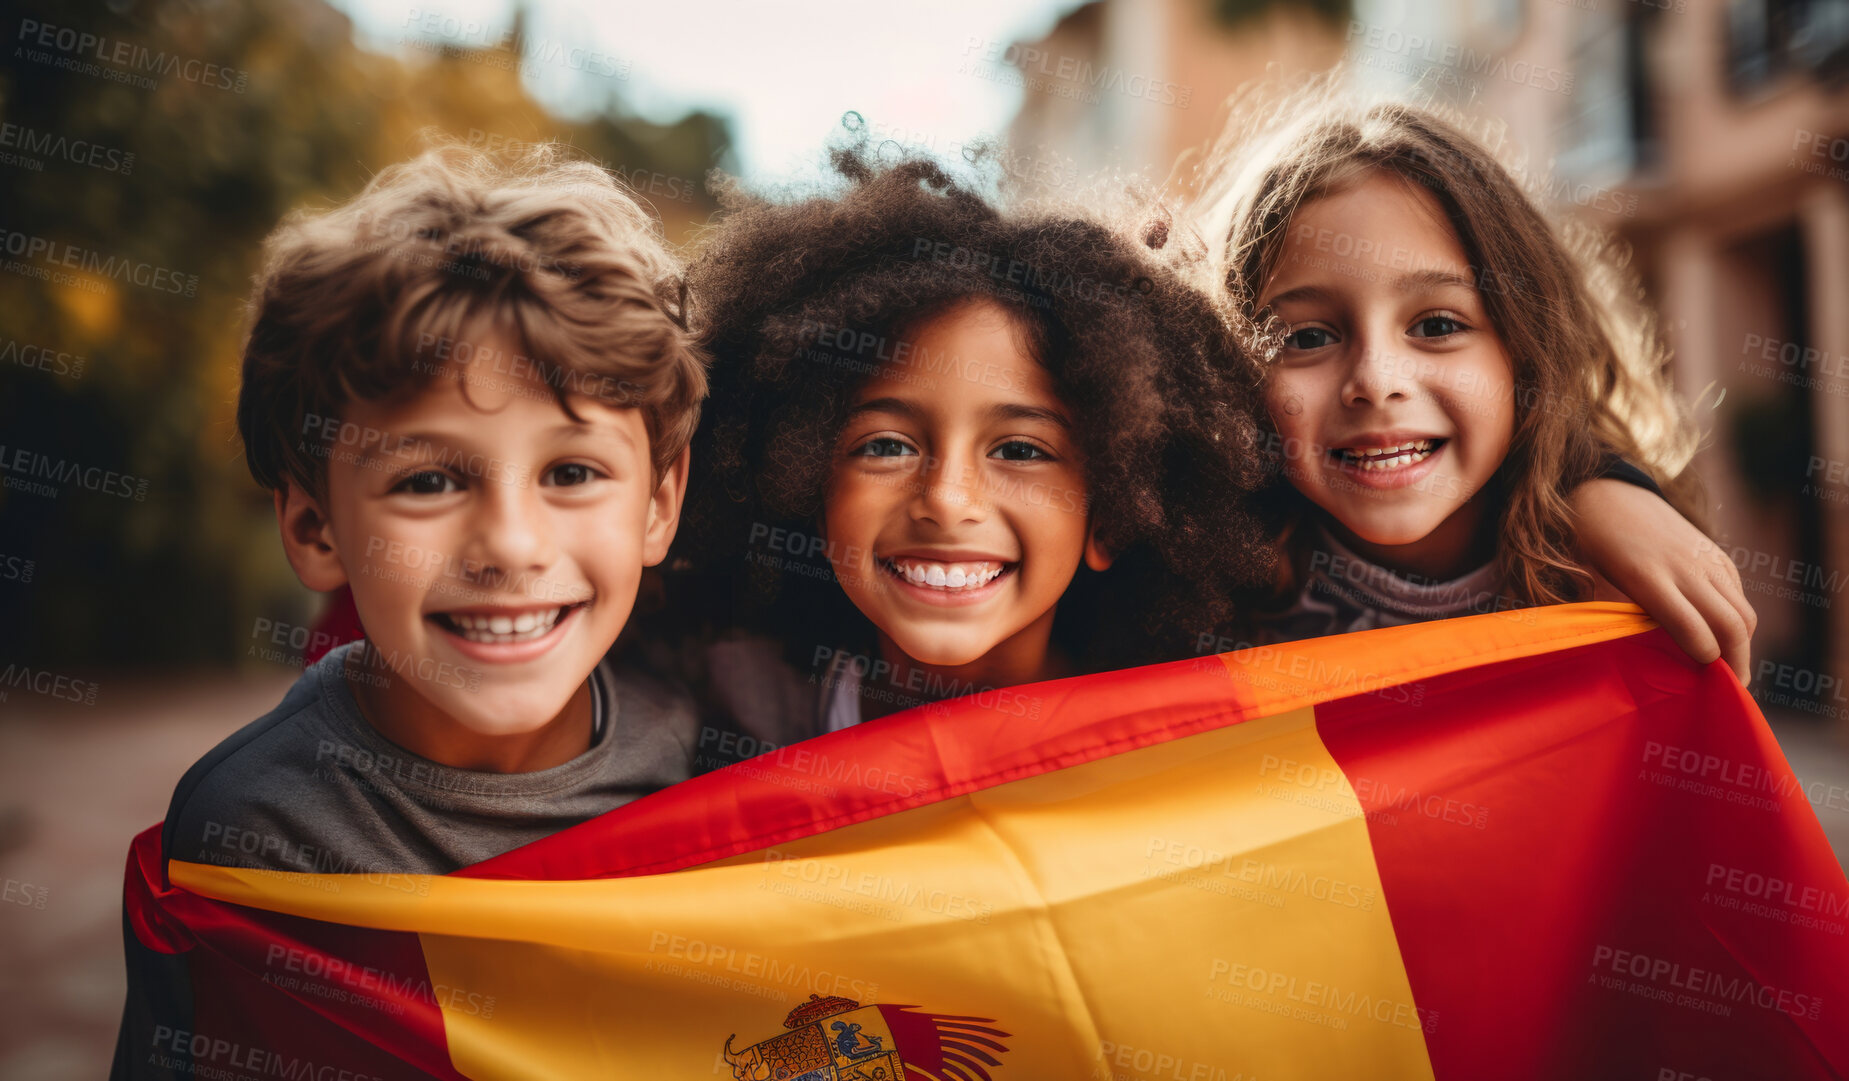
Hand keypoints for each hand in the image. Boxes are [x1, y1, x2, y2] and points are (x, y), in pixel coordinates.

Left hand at [1570, 478, 1756, 683]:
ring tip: (1729, 673)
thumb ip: (1613, 615)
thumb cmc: (1592, 544)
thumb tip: (1636, 654)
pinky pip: (1738, 596)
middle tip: (1728, 692)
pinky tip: (1723, 640)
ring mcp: (1706, 560)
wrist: (1608, 493)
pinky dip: (1738, 622)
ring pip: (1743, 613)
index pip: (1693, 628)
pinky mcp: (1717, 556)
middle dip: (1736, 663)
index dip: (1704, 660)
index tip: (1700, 685)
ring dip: (1743, 646)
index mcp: (1648, 577)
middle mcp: (1686, 568)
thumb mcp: (1591, 580)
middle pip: (1732, 625)